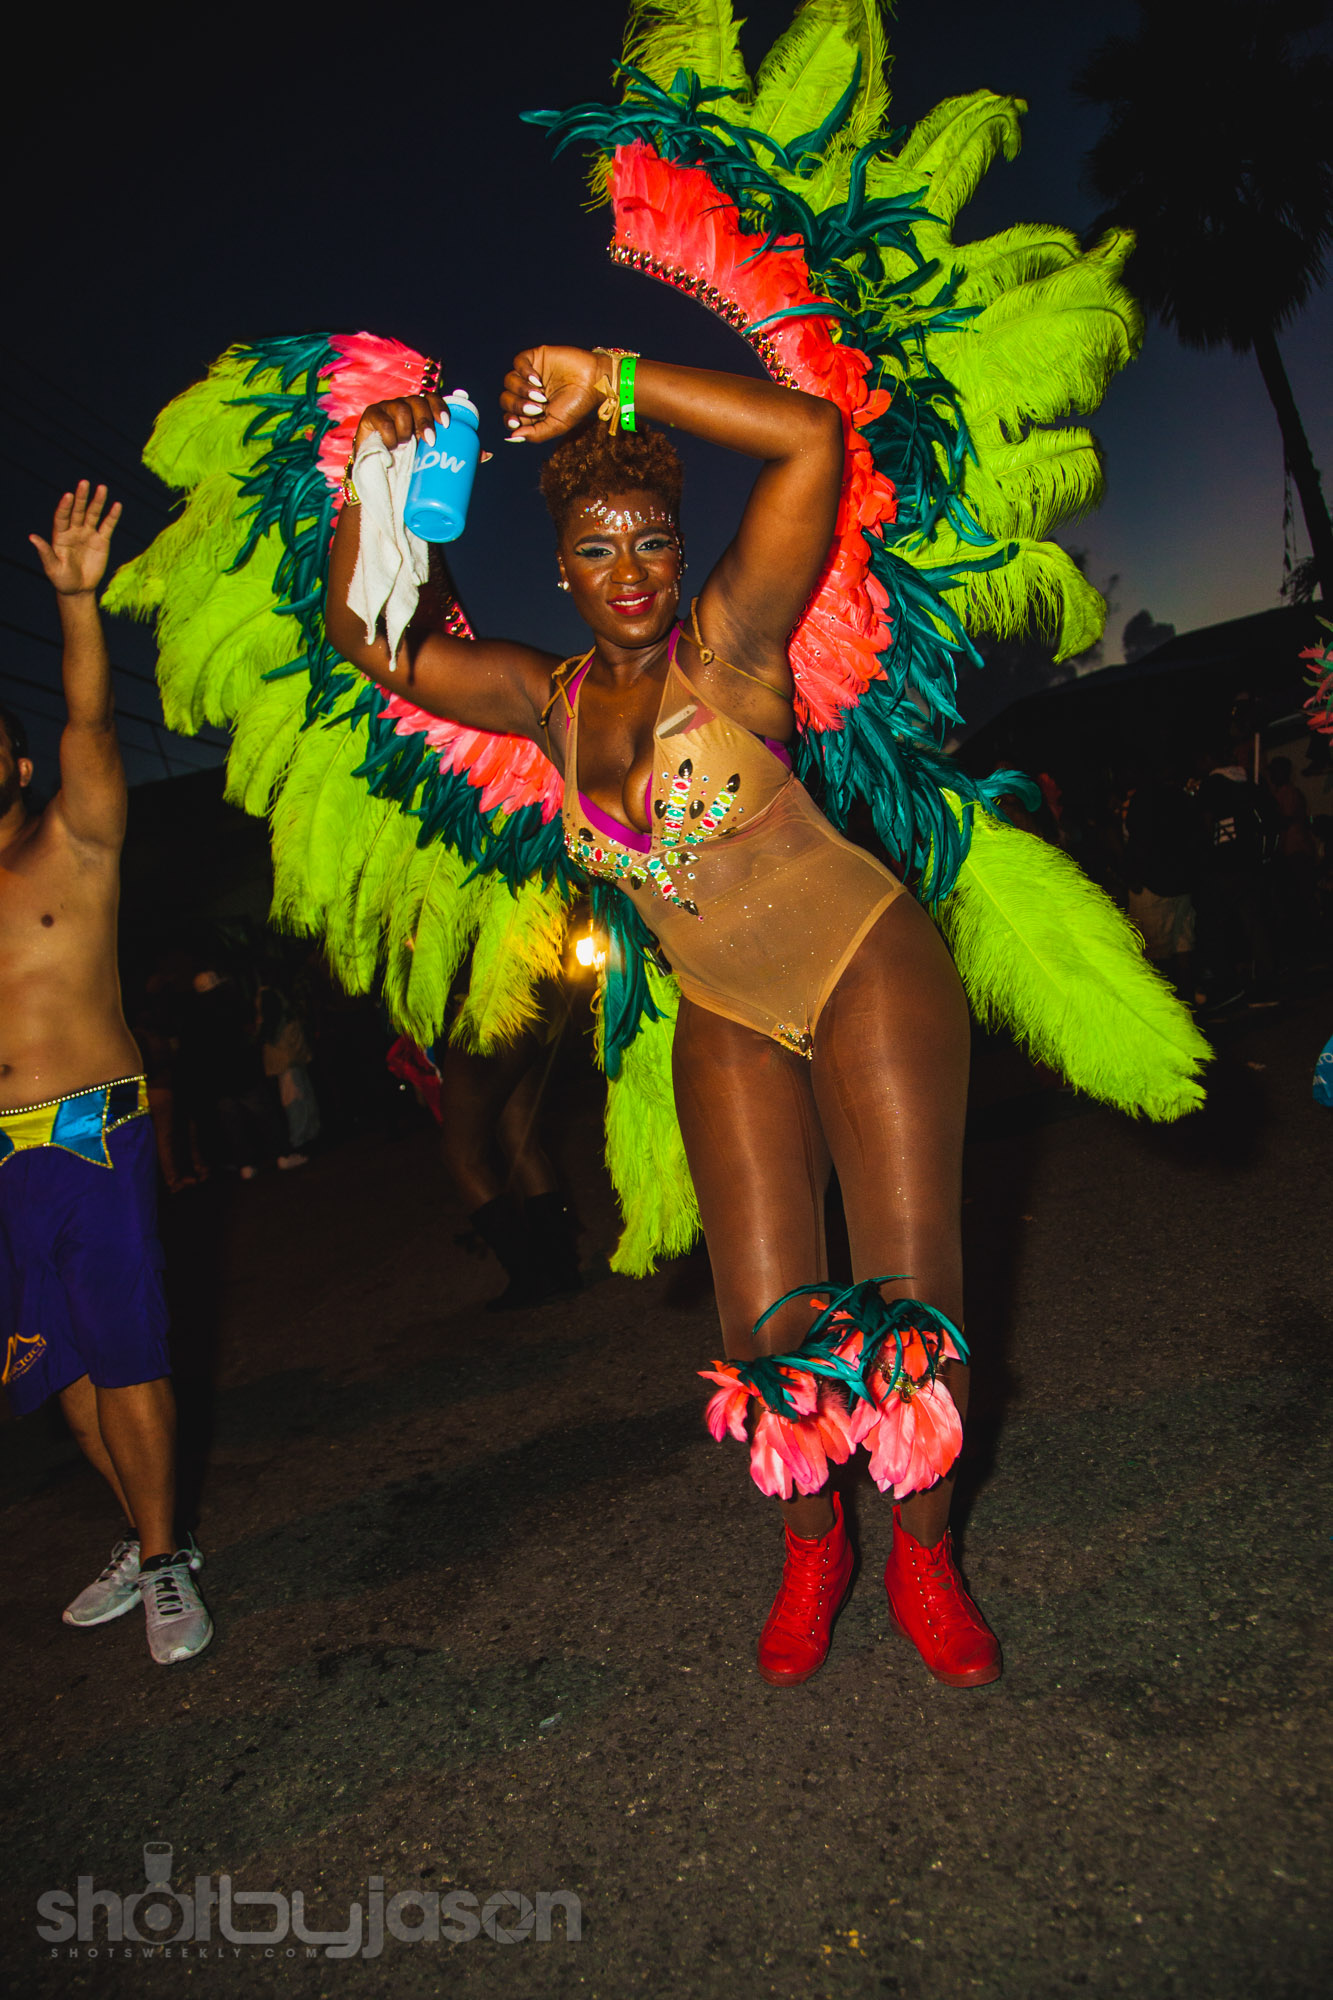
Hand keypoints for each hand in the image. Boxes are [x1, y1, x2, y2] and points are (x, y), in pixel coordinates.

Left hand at [30, 481, 121, 595]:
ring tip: (102, 488)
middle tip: (84, 482)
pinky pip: (108, 526)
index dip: (65, 507)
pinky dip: (112, 516)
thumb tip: (32, 537)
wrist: (79, 590)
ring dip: (97, 501)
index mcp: (60, 536)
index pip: (62, 517)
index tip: (68, 496)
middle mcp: (74, 531)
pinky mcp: (102, 541)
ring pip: (93, 514)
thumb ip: (45, 552)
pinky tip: (117, 505)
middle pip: (78, 511)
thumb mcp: (52, 568)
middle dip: (81, 497)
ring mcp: (88, 534)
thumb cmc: (62, 580)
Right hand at [354, 393, 444, 452]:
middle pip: (418, 402)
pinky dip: (390, 437)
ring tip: (403, 445)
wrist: (371, 462)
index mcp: (417, 411)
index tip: (446, 423)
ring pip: (402, 410)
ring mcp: (387, 407)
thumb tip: (451, 458)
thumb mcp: (417, 450)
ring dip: (406, 431)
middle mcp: (403, 404)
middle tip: (430, 440)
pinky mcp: (372, 413)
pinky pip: (385, 422)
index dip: (439, 407)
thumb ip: (430, 446)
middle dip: (425, 421)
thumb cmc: (399, 457)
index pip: (431, 399)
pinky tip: (390, 446)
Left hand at [499, 346, 600, 443]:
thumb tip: (513, 437)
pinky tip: (537, 379)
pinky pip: (518, 362)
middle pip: (506, 399)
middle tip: (537, 407)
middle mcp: (528, 393)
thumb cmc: (578, 405)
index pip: (509, 416)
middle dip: (518, 405)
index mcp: (532, 411)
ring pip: (509, 381)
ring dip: (522, 390)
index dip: (509, 419)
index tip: (516, 421)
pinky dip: (524, 371)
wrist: (594, 382)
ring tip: (540, 393)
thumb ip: (535, 434)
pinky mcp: (536, 357)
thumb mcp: (557, 425)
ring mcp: (530, 374)